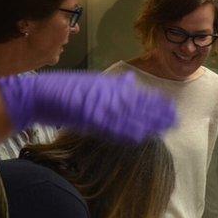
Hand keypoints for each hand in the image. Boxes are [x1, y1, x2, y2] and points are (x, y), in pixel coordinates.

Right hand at [0, 71, 176, 142]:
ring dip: (149, 123)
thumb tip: (130, 81)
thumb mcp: (94, 82)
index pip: (140, 97)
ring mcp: (101, 107)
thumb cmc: (67, 89)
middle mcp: (110, 96)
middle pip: (140, 107)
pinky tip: (140, 136)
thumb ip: (114, 84)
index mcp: (112, 87)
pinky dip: (128, 132)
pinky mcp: (91, 118)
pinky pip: (113, 127)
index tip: (172, 109)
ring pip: (131, 117)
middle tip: (176, 120)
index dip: (157, 104)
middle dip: (158, 114)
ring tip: (165, 128)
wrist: (41, 95)